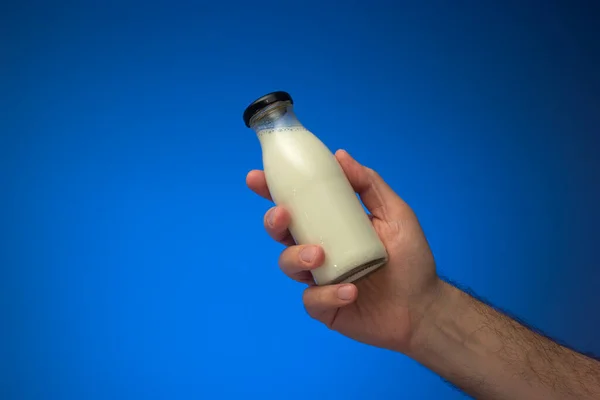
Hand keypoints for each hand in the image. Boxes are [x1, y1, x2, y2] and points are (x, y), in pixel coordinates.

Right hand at [246, 149, 441, 352]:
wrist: (423, 307)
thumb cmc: (410, 259)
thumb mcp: (394, 214)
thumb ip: (369, 184)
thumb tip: (340, 154)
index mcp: (331, 226)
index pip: (296, 205)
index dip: (272, 191)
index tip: (256, 178)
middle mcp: (319, 250)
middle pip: (281, 234)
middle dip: (274, 222)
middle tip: (283, 216)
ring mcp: (319, 280)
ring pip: (288, 265)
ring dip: (298, 257)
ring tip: (320, 256)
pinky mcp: (324, 307)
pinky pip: (311, 300)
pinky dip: (327, 295)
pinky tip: (350, 291)